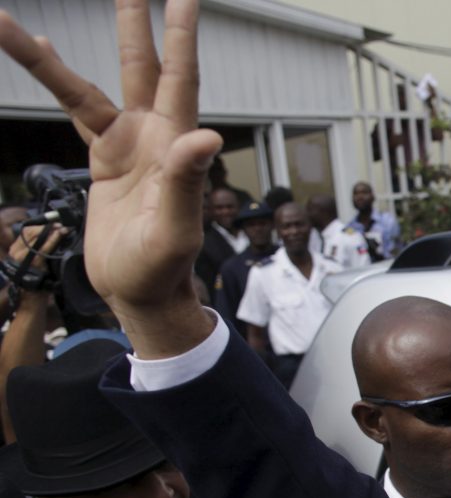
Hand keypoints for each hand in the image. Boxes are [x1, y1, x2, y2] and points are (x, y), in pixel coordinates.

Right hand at [0, 0, 218, 355]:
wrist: (141, 292)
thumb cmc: (164, 267)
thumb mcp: (176, 228)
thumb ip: (188, 182)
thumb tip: (206, 136)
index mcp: (176, 145)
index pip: (181, 78)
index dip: (182, 37)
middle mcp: (155, 135)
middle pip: (144, 66)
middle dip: (140, 24)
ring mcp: (129, 144)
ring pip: (93, 84)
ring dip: (58, 55)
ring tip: (19, 19)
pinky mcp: (105, 159)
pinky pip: (76, 109)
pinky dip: (54, 80)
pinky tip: (36, 49)